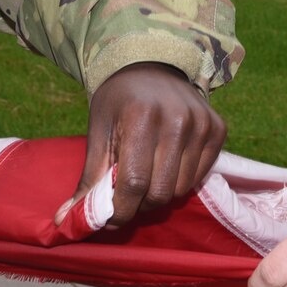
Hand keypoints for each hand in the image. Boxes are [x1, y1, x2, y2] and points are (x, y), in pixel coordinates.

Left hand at [70, 62, 226, 226]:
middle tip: (126, 197)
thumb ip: (90, 178)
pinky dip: (179, 181)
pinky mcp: (218, 129)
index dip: (119, 210)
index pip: (134, 183)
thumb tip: (68, 220)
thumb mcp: (98, 131)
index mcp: (141, 117)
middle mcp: (178, 119)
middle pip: (160, 192)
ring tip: (146, 177)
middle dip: (139, 205)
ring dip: (159, 194)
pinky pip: (198, 177)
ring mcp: (202, 124)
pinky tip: (166, 164)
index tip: (109, 219)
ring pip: (180, 189)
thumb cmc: (119, 101)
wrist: (151, 65)